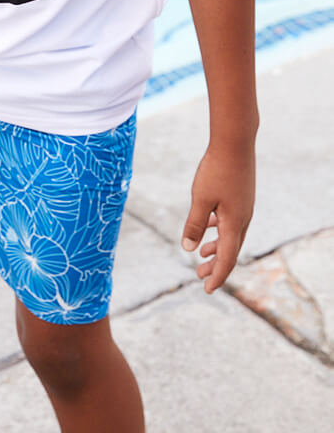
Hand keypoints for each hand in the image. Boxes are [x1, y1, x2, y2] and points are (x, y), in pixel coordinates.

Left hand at [181, 141, 255, 292]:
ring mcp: (244, 207)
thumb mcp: (200, 198)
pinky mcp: (241, 196)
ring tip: (202, 254)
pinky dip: (219, 228)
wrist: (235, 142)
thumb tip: (189, 249)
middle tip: (200, 276)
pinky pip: (231, 220)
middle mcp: (243, 219)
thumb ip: (195, 224)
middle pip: (230, 250)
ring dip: (217, 247)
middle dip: (215, 265)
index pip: (227, 259)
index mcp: (234, 224)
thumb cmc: (216, 170)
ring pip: (231, 235)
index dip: (217, 276)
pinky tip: (208, 224)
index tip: (207, 289)